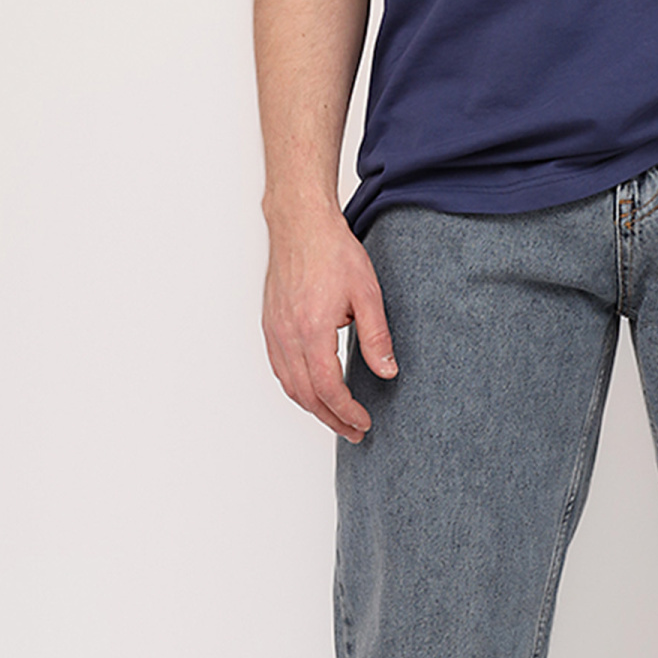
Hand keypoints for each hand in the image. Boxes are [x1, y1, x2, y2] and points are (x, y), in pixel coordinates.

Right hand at [262, 204, 398, 441]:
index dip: (346, 412)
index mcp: (312, 330)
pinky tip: (312, 391)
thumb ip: (377, 337)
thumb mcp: (368, 294)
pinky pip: (280, 368)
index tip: (364, 422)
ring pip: (289, 385)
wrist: (301, 226)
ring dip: (313, 408)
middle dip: (331, 419)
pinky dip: (297, 388)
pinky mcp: (270, 325)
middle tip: (354, 431)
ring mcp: (275, 331)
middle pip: (306, 395)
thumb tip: (387, 372)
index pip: (327, 387)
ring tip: (336, 418)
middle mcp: (288, 335)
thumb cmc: (333, 252)